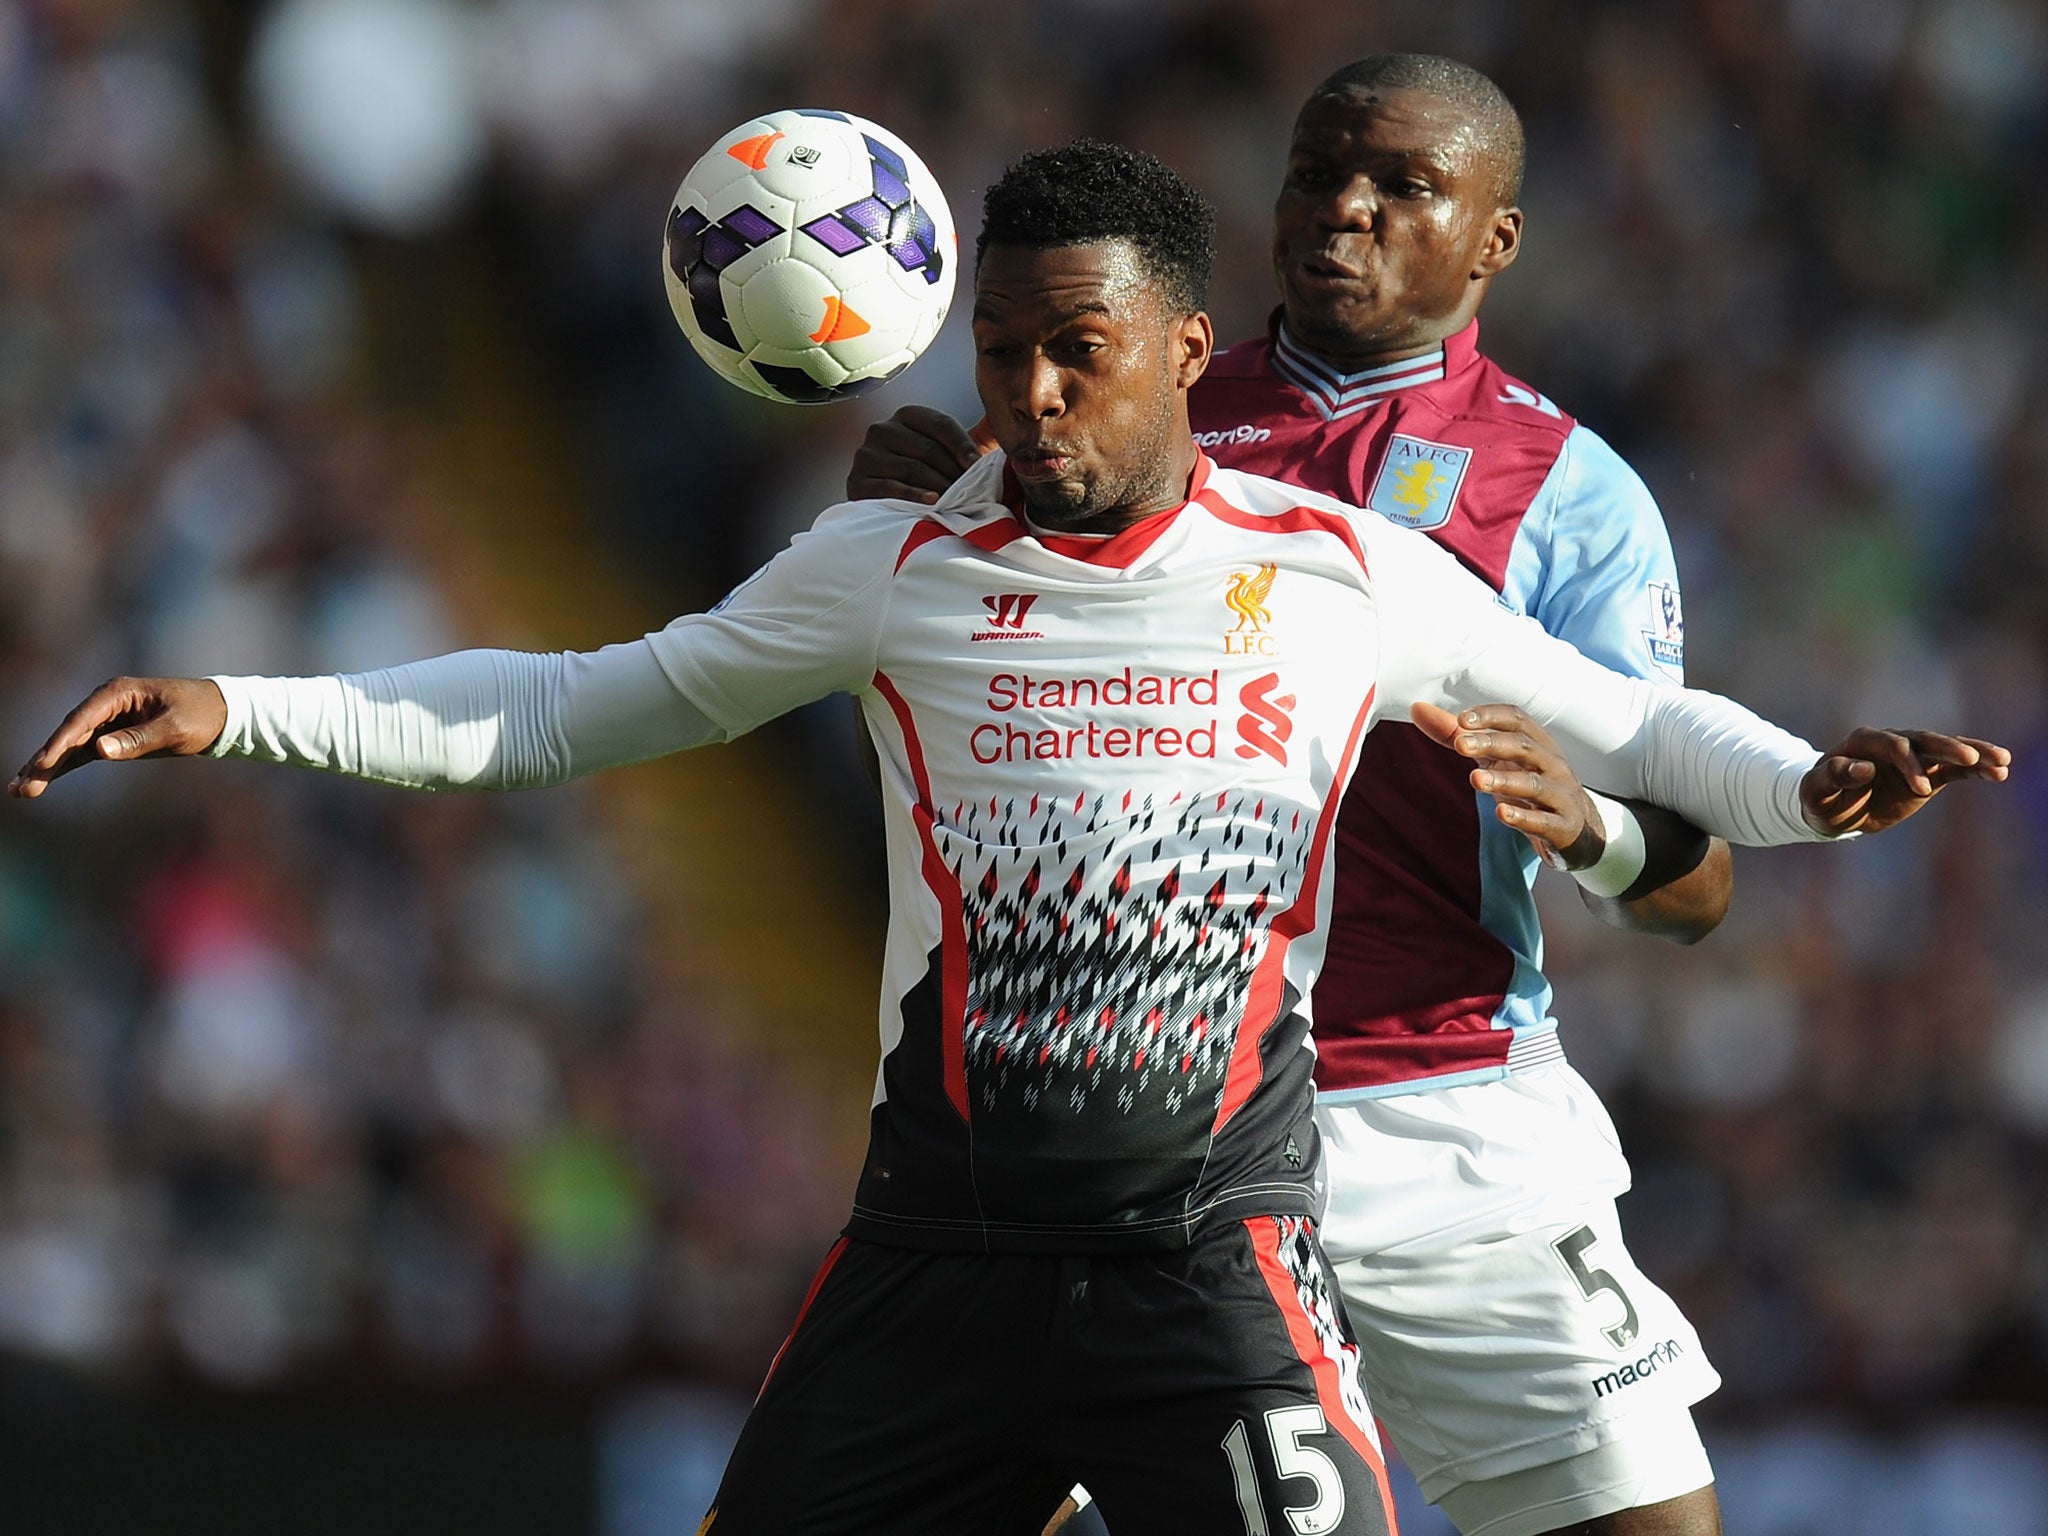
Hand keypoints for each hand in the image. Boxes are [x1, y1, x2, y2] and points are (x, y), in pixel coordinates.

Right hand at [9, 676, 227, 798]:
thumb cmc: (201, 715)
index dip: (60, 744)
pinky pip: (81, 753)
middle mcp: (106, 703)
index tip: (44, 764)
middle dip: (44, 761)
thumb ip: (138, 739)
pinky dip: (62, 767)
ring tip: (19, 790)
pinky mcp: (112, 736)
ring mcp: (106, 719)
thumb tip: (99, 749)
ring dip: (46, 767)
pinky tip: (41, 782)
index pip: (81, 720)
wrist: (221, 712)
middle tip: (21, 786)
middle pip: (68, 733)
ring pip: (69, 745)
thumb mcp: (175, 729)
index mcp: (118, 693)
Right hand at [845, 405, 992, 502]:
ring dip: (939, 486)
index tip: (977, 465)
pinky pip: (891, 487)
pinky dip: (915, 495)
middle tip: (971, 492)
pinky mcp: (856, 481)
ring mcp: (866, 455)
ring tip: (956, 501)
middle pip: (926, 448)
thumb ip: (973, 437)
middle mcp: (881, 429)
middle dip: (953, 472)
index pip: (939, 424)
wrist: (886, 506)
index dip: (961, 445)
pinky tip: (932, 502)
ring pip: (912, 468)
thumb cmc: (927, 477)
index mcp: (906, 416)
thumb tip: (1005, 423)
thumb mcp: (948, 453)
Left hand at [1412, 701, 1604, 869]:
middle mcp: (1551, 763)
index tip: (1462, 719)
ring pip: (1533, 783)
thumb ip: (1457, 735)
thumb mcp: (1496, 759)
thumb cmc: (1529, 782)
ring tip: (1475, 780)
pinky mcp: (1562, 826)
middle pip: (1523, 747)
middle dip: (1492, 743)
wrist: (1578, 829)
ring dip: (1504, 781)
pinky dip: (1524, 817)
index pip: (1517, 719)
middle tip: (1460, 744)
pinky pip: (1544, 821)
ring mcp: (1560, 795)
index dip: (1491, 716)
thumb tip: (1417, 708)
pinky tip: (1501, 814)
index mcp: (1536, 742)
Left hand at [1800, 727, 2010, 835]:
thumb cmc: (1819, 797)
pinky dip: (1977, 770)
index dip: (1908, 765)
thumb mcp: (1816, 791)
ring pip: (1946, 750)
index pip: (1893, 747)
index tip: (1921, 791)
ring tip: (2002, 761)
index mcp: (1864, 741)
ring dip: (1974, 754)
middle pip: (1924, 741)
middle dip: (1948, 749)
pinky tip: (2001, 771)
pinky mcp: (1928, 774)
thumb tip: (1864, 769)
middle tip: (1972, 761)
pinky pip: (1955, 770)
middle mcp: (1892, 743)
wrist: (1832, 808)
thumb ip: (1835, 776)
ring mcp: (1913, 758)